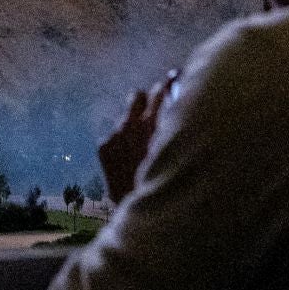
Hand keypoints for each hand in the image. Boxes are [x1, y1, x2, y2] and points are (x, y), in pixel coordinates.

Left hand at [98, 71, 175, 204]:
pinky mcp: (104, 146)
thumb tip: (185, 117)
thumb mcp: (180, 152)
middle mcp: (134, 122)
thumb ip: (178, 130)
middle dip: (146, 102)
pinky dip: (120, 144)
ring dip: (133, 125)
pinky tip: (128, 161)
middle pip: (138, 95)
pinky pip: (113, 137)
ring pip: (124, 117)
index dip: (168, 85)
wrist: (141, 208)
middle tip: (153, 113)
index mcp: (157, 122)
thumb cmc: (169, 181)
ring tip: (140, 144)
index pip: (162, 89)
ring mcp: (116, 134)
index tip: (174, 81)